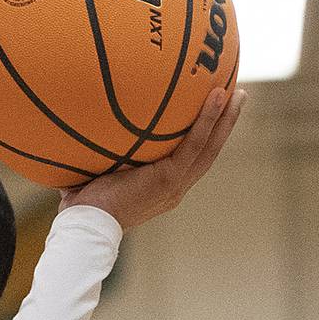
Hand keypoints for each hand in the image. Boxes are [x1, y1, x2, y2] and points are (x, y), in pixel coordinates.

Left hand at [60, 87, 245, 229]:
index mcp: (161, 190)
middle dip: (224, 127)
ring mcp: (175, 185)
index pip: (188, 162)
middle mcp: (174, 189)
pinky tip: (216, 96)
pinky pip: (194, 144)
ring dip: (226, 120)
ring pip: (209, 147)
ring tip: (239, 92)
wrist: (84, 227)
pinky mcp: (169, 179)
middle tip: (237, 99)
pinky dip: (207, 120)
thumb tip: (79, 132)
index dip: (202, 140)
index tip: (210, 119)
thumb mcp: (92, 178)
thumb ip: (96, 159)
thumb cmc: (79, 208)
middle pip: (208, 153)